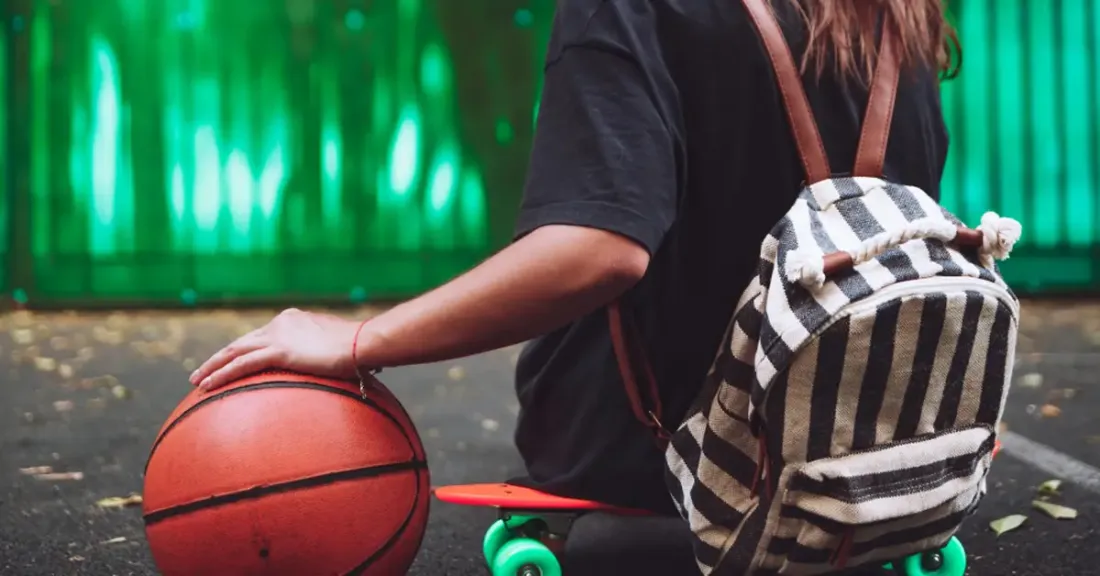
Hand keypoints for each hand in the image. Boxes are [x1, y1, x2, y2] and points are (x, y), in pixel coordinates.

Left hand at [189, 308, 364, 391]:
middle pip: (242, 342)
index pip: (260, 336)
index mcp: (294, 319)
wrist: (364, 343)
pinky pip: (242, 364)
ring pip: (234, 351)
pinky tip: (207, 386)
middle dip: (219, 358)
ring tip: (195, 381)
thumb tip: (342, 371)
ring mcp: (278, 335)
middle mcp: (281, 323)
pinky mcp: (278, 350)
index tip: (229, 362)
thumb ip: (328, 357)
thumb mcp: (338, 351)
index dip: (241, 350)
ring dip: (212, 367)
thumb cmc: (361, 350)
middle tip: (201, 371)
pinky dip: (221, 374)